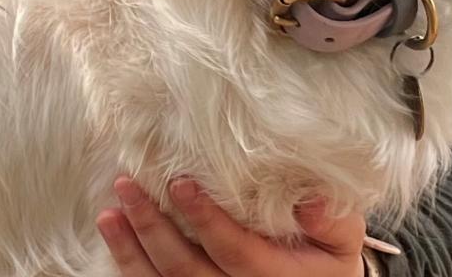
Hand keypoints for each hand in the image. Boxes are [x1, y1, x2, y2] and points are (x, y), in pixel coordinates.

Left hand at [98, 175, 366, 276]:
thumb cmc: (326, 259)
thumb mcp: (342, 239)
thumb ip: (331, 219)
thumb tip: (310, 199)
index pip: (234, 251)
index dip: (205, 219)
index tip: (179, 182)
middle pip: (188, 272)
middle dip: (153, 229)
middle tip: (128, 187)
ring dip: (132, 251)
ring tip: (109, 214)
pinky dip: (133, 269)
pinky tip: (116, 240)